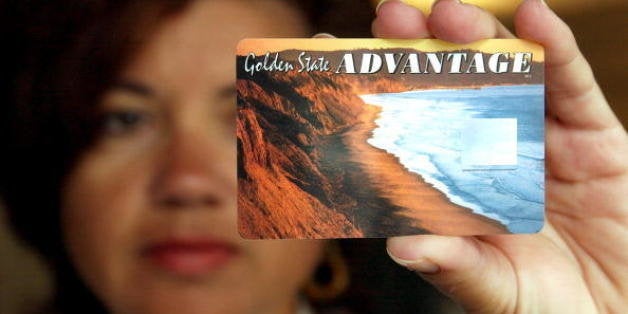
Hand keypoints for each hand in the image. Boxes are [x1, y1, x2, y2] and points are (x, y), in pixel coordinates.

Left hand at [375, 0, 627, 311]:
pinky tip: (534, 19)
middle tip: (391, 18)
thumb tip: (401, 246)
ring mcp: (540, 138)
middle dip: (423, 49)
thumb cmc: (545, 305)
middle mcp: (491, 151)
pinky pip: (573, 84)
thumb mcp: (492, 288)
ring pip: (508, 73)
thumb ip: (453, 266)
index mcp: (456, 183)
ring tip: (448, 14)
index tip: (333, 58)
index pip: (409, 127)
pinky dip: (556, 49)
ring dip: (479, 38)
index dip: (377, 91)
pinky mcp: (593, 137)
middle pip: (453, 87)